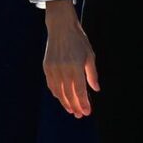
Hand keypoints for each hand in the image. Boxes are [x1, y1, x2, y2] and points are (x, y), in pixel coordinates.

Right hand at [44, 0, 99, 117]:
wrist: (61, 28)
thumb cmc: (79, 41)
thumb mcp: (90, 55)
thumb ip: (92, 74)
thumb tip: (96, 89)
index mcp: (76, 66)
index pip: (80, 91)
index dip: (83, 103)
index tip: (87, 112)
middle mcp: (63, 69)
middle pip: (69, 94)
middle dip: (75, 106)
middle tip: (79, 114)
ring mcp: (53, 69)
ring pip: (59, 92)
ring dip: (65, 102)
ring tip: (71, 109)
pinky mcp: (46, 67)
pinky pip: (51, 85)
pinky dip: (56, 94)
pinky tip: (61, 98)